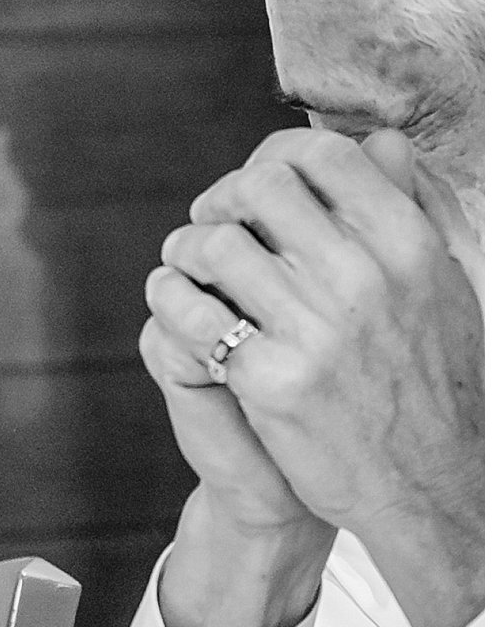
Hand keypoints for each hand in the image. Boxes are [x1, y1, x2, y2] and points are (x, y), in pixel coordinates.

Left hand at [156, 128, 484, 626]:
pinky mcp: (270, 380)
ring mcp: (314, 330)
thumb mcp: (454, 282)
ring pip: (212, 245)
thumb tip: (380, 143)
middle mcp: (363, 278)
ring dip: (186, 250)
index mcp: (408, 244)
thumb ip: (417, 206)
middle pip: (255, 188)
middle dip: (220, 200)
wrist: (431, 483)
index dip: (271, 157)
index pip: (321, 155)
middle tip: (212, 226)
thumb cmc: (438, 380)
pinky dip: (172, 300)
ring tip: (188, 269)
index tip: (255, 186)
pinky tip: (178, 307)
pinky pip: (191, 312)